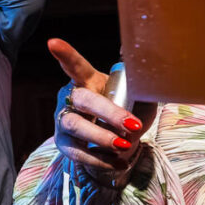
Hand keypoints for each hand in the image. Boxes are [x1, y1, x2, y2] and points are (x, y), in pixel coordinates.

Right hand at [48, 38, 153, 183]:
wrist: (113, 142)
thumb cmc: (126, 113)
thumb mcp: (139, 100)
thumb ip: (144, 93)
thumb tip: (151, 88)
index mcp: (88, 81)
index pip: (76, 66)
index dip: (65, 54)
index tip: (53, 43)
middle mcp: (70, 98)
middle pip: (83, 99)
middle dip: (108, 112)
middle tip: (133, 125)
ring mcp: (63, 121)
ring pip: (76, 126)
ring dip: (101, 137)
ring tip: (124, 146)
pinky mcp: (63, 143)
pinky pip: (77, 152)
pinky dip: (100, 159)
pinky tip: (119, 162)